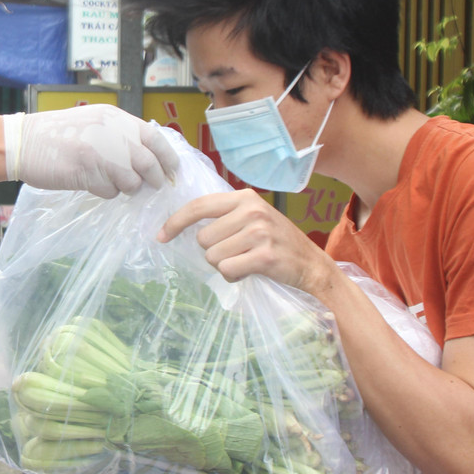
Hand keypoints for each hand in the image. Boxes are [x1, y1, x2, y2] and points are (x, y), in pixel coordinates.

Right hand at [3, 105, 178, 198]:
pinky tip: (91, 183)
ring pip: (132, 180)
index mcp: (114, 117)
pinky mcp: (87, 171)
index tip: (173, 171)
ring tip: (112, 182)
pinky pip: (110, 191)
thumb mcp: (93, 123)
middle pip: (148, 162)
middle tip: (153, 186)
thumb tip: (148, 157)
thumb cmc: (56, 135)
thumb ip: (118, 134)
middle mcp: (111, 132)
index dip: (168, 157)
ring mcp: (99, 152)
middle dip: (154, 179)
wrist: (22, 142)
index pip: (154, 136)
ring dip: (128, 187)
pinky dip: (106, 192)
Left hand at [158, 189, 332, 293]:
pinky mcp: (264, 256)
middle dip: (213, 252)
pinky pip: (227, 270)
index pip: (199, 206)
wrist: (312, 264)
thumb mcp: (254, 217)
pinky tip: (250, 271)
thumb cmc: (277, 242)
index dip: (175, 222)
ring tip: (246, 261)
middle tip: (237, 252)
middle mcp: (251, 211)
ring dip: (224, 265)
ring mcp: (259, 232)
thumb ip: (226, 215)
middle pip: (203, 238)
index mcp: (245, 197)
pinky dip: (233, 276)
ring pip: (213, 257)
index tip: (161, 236)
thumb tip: (184, 224)